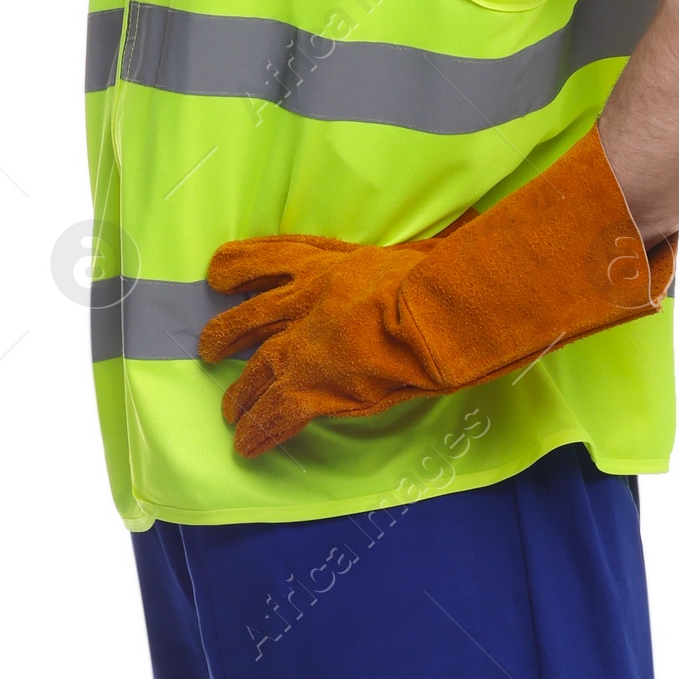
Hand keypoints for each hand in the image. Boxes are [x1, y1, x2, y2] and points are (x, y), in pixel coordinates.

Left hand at [198, 130, 674, 460]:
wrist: (445, 310)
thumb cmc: (451, 277)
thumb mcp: (432, 248)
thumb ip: (432, 247)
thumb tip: (472, 230)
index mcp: (332, 259)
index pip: (268, 254)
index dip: (237, 266)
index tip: (217, 273)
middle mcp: (306, 297)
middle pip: (247, 314)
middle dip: (223, 333)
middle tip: (206, 348)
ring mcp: (303, 342)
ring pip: (253, 369)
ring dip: (238, 393)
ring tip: (228, 412)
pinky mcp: (309, 384)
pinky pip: (272, 413)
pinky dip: (256, 431)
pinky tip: (245, 448)